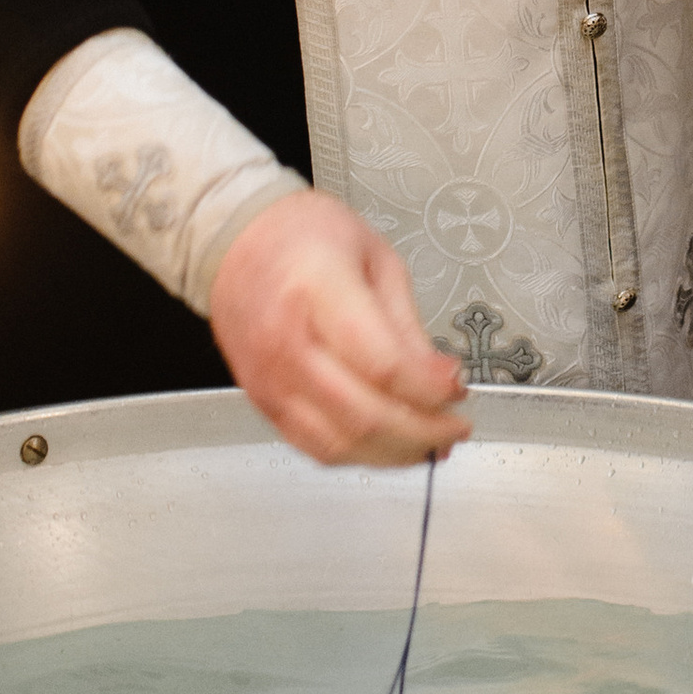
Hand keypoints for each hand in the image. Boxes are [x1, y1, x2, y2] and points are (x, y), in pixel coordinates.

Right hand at [209, 189, 469, 466]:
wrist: (234, 242)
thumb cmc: (304, 237)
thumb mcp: (375, 258)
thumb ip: (406, 324)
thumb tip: (440, 378)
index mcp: (319, 292)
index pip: (384, 366)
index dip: (431, 388)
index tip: (458, 385)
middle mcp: (288, 343)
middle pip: (364, 416)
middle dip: (424, 431)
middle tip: (456, 425)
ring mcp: (270, 380)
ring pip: (340, 443)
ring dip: (395, 454)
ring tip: (432, 443)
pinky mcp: (263, 402)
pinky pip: (314, 447)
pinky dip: (359, 455)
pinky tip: (391, 446)